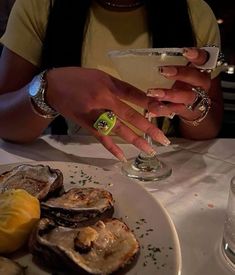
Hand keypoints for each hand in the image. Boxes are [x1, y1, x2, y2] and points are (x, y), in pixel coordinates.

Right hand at [46, 67, 169, 160]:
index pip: (134, 95)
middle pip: (130, 116)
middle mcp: (103, 101)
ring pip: (119, 130)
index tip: (165, 112)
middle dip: (149, 128)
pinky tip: (123, 157)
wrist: (52, 87)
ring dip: (135, 141)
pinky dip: (112, 148)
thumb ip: (118, 86)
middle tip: (164, 139)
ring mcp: (95, 115)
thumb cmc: (78, 78)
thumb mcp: (100, 75)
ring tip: (150, 150)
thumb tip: (138, 97)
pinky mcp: (87, 125)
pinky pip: (101, 138)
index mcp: (108, 85)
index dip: (151, 104)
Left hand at [147, 47, 211, 121]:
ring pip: (186, 97)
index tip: (185, 51)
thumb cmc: (184, 85)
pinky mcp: (186, 111)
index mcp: (200, 71)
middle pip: (195, 78)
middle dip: (180, 73)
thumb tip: (147, 59)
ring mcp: (194, 99)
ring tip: (152, 93)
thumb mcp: (181, 73)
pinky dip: (162, 110)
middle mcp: (201, 85)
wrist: (195, 108)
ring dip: (169, 94)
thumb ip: (172, 65)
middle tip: (162, 70)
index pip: (204, 59)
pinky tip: (151, 109)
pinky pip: (174, 111)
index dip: (196, 55)